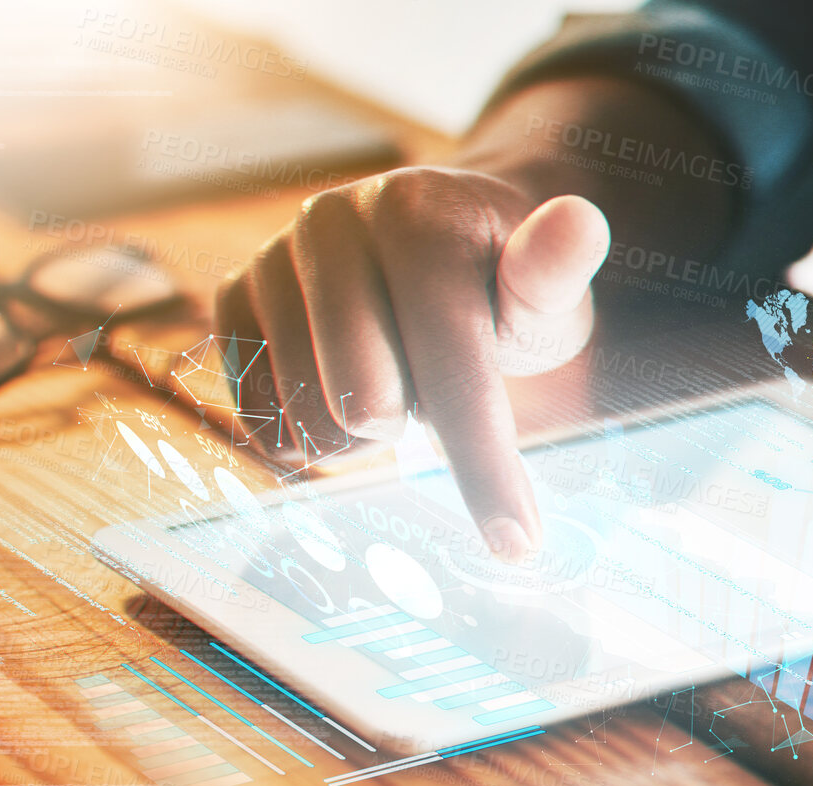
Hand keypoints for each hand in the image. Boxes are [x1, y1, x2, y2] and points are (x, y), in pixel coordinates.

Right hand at [215, 167, 610, 561]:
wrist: (439, 244)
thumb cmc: (504, 287)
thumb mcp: (547, 292)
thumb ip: (557, 274)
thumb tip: (579, 224)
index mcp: (416, 214)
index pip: (451, 370)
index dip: (486, 467)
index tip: (517, 545)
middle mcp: (331, 221)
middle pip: (366, 403)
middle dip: (415, 421)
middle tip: (434, 382)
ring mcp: (272, 257)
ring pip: (312, 420)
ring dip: (365, 430)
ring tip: (393, 374)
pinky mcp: (233, 298)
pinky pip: (262, 418)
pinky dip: (312, 429)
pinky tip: (341, 386)